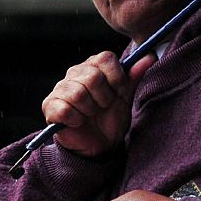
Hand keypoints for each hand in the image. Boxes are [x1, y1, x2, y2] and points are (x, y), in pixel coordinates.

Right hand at [40, 51, 154, 157]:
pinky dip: (76, 120)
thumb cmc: (111, 117)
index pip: (105, 58)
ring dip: (90, 110)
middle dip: (104, 98)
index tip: (118, 92)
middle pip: (93, 77)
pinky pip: (65, 110)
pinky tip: (78, 122)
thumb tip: (150, 55)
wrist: (100, 144)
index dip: (116, 77)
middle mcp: (74, 73)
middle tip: (103, 107)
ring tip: (90, 115)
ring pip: (78, 93)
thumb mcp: (125, 96)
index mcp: (93, 66)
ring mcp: (60, 89)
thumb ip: (134, 76)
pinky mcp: (50, 107)